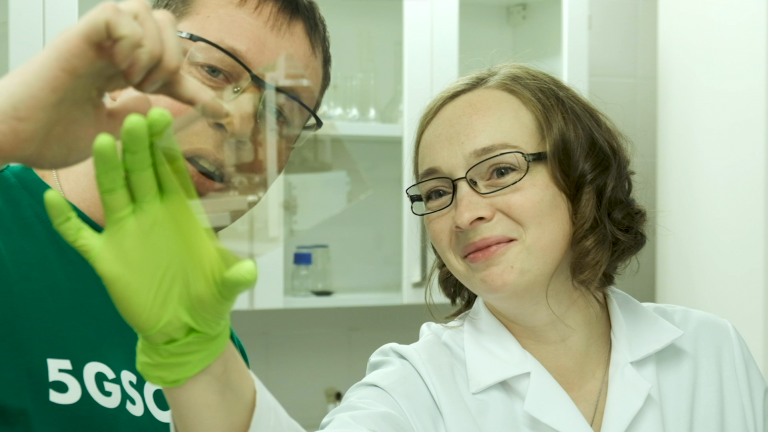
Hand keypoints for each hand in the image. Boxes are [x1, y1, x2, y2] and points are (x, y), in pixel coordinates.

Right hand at [0, 0, 215, 168]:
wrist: (14, 138)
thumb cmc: (49, 136)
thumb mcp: (107, 131)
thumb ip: (132, 117)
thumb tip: (155, 105)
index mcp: (118, 71)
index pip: (169, 68)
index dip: (197, 87)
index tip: (221, 112)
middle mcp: (111, 51)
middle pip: (163, 23)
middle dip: (172, 57)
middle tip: (150, 88)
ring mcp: (96, 41)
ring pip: (146, 12)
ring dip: (153, 51)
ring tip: (133, 81)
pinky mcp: (79, 36)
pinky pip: (118, 14)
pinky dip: (131, 41)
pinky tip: (120, 70)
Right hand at [43, 108, 256, 386]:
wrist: (184, 328)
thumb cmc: (208, 299)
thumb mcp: (225, 288)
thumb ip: (235, 278)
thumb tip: (249, 272)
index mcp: (182, 214)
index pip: (173, 173)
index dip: (168, 147)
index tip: (164, 119)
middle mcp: (153, 215)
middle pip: (143, 174)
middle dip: (140, 147)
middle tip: (136, 118)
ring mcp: (127, 233)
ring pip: (114, 193)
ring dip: (107, 170)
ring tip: (102, 142)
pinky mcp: (106, 258)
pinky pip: (80, 235)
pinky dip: (64, 220)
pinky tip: (50, 199)